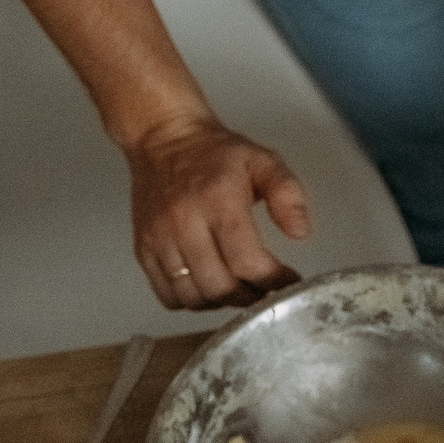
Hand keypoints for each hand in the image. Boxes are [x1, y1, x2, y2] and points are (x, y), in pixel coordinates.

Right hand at [125, 113, 310, 309]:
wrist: (164, 139)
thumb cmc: (216, 153)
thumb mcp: (264, 161)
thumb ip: (288, 194)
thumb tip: (300, 232)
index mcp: (218, 200)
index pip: (246, 260)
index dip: (272, 280)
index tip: (287, 281)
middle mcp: (184, 222)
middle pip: (218, 285)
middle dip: (249, 297)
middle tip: (265, 292)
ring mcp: (159, 238)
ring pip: (191, 296)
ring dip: (220, 303)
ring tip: (239, 291)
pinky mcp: (142, 248)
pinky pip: (166, 294)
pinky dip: (190, 302)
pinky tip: (209, 289)